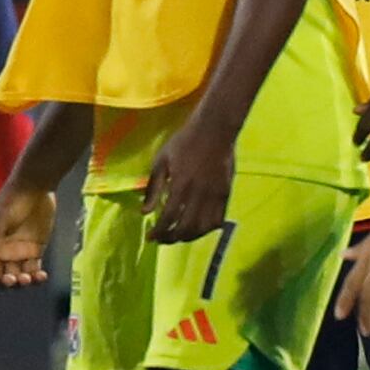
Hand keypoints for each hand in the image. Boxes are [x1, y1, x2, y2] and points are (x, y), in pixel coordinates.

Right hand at [0, 183, 56, 287]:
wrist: (36, 187)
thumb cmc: (13, 198)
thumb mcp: (0, 216)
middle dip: (2, 281)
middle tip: (11, 280)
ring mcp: (17, 251)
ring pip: (16, 275)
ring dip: (20, 282)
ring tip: (27, 278)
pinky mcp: (34, 251)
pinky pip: (33, 270)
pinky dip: (36, 277)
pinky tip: (41, 276)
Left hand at [143, 118, 234, 244]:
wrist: (214, 130)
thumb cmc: (184, 142)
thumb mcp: (162, 161)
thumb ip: (153, 188)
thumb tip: (144, 212)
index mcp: (180, 186)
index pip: (168, 218)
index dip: (158, 232)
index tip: (150, 237)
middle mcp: (198, 195)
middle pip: (185, 228)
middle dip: (171, 238)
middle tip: (162, 239)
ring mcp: (214, 196)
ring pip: (203, 228)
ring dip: (189, 237)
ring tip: (178, 236)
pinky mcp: (225, 194)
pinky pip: (218, 220)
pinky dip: (207, 229)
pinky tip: (198, 228)